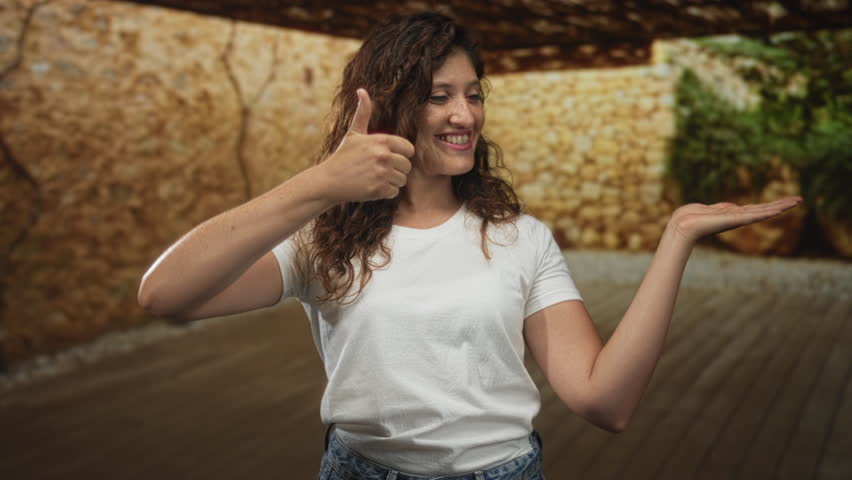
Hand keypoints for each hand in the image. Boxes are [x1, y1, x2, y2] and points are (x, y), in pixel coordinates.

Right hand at [318, 89, 413, 201]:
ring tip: (375, 177)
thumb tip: (361, 90)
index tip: (388, 157)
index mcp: (381, 140)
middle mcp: (383, 155)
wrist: (328, 180)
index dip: (401, 154)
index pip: (409, 149)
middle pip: (407, 166)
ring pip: (402, 180)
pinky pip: (394, 192)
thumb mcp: (353, 133)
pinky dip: (385, 192)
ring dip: (391, 181)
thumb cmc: (343, 156)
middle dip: (397, 169)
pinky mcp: (378, 189)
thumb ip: (363, 113)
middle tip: (379, 170)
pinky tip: (372, 187)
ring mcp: (381, 173)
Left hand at [668, 196, 802, 243]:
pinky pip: (755, 214)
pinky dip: (767, 211)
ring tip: (795, 201)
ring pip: (763, 211)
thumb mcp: (712, 209)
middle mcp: (738, 217)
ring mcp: (738, 219)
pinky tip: (778, 208)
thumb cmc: (691, 218)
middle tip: (799, 199)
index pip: (757, 209)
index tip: (786, 201)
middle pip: (764, 209)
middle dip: (781, 204)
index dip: (771, 205)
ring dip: (779, 206)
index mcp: (733, 214)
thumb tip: (731, 207)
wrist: (683, 226)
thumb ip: (724, 208)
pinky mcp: (734, 219)